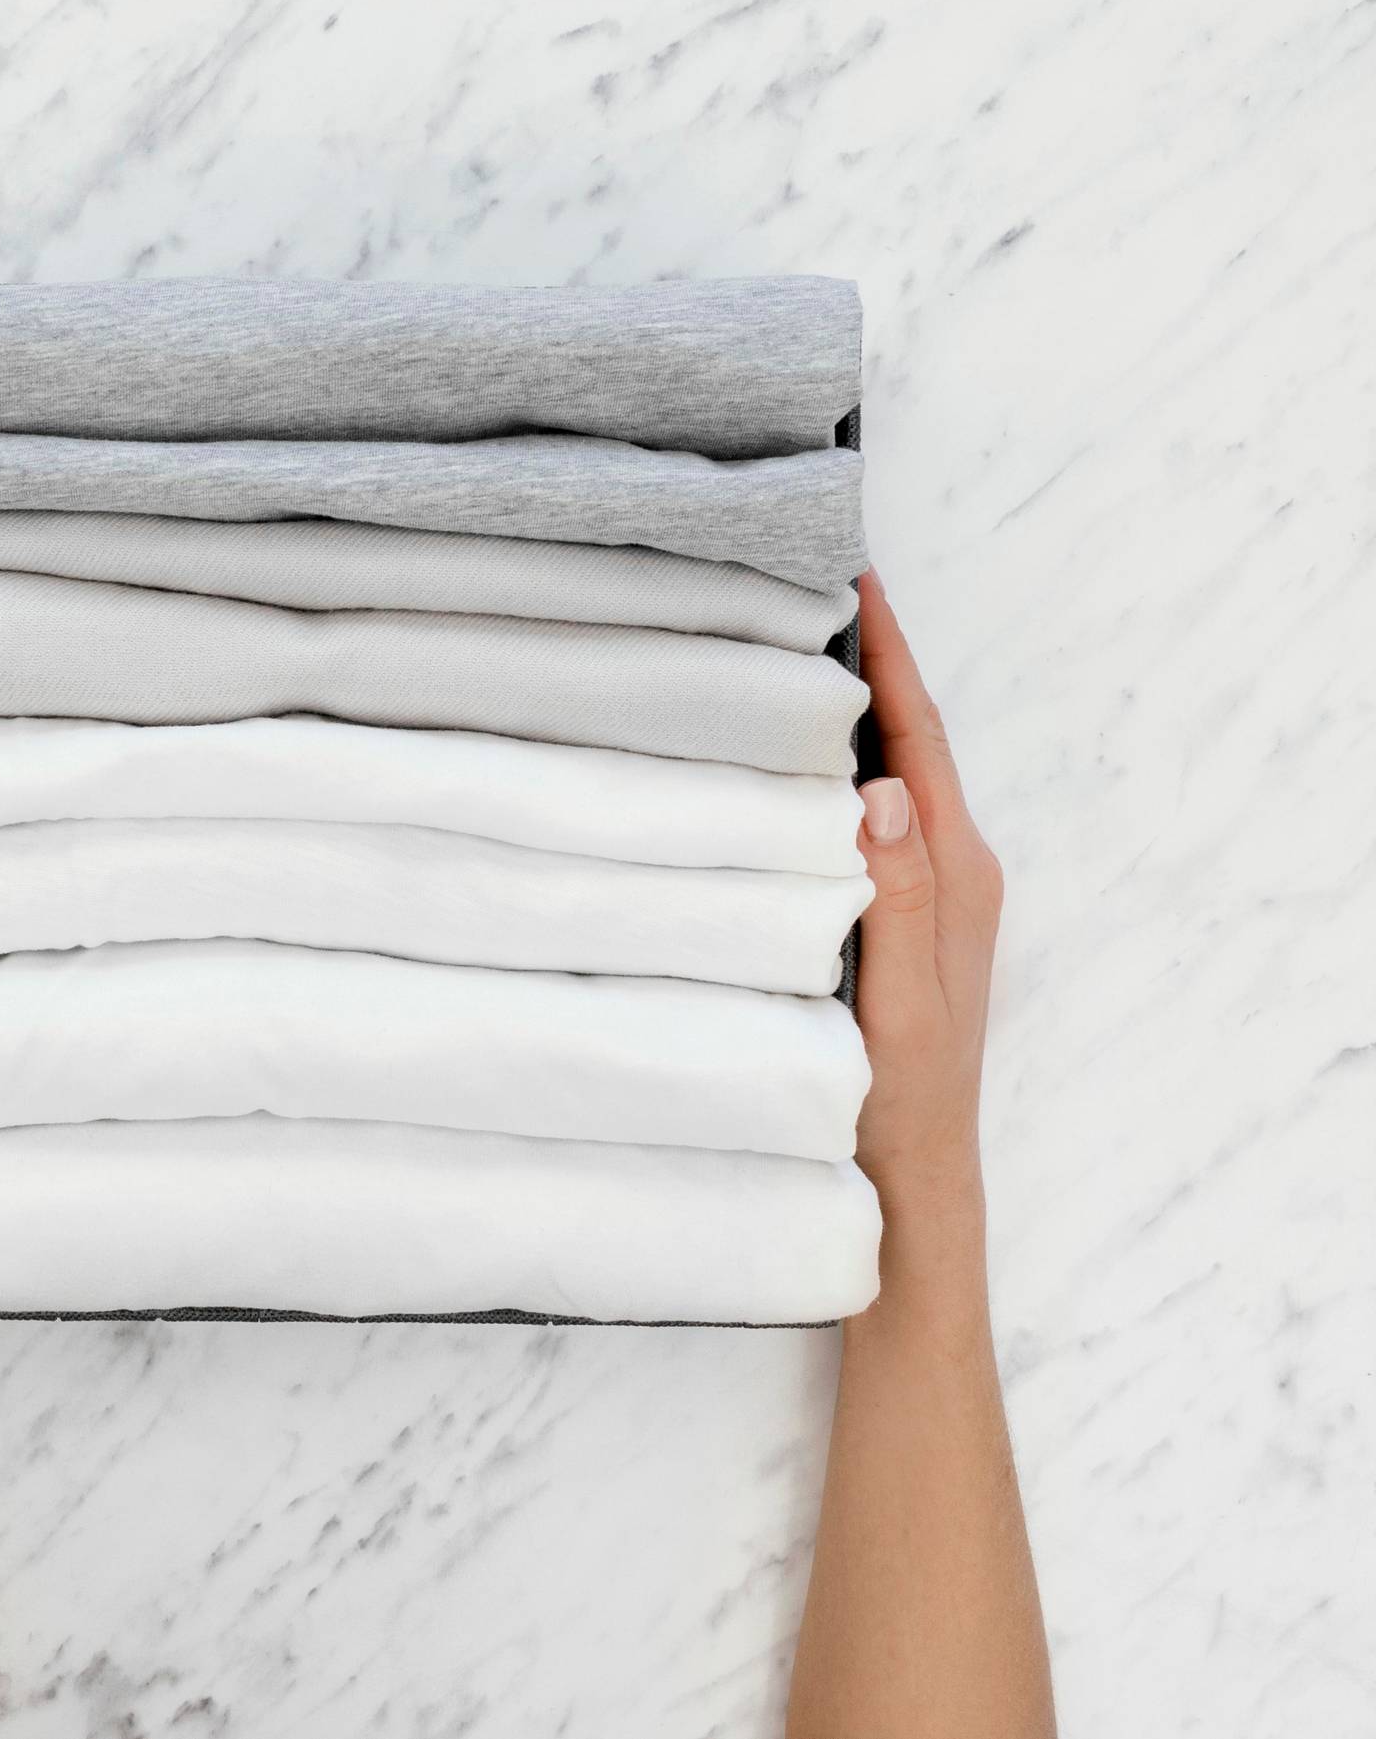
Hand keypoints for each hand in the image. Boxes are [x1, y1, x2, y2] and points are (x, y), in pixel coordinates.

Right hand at [852, 570, 1005, 1218]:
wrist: (914, 1174)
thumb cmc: (901, 1097)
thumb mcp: (900, 1001)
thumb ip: (898, 895)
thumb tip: (884, 788)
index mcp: (956, 873)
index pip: (918, 740)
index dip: (889, 657)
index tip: (857, 579)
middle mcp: (951, 868)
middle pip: (910, 741)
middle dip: (869, 661)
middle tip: (812, 588)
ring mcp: (930, 890)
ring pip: (889, 774)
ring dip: (855, 709)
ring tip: (799, 648)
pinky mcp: (902, 913)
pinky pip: (873, 816)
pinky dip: (841, 766)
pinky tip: (797, 759)